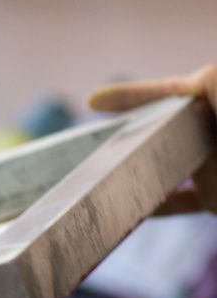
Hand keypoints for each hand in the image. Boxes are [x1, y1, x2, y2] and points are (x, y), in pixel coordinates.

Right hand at [89, 65, 216, 214]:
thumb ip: (210, 84)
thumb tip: (195, 85)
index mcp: (213, 99)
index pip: (170, 90)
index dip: (132, 95)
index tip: (94, 102)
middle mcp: (212, 133)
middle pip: (164, 130)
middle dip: (130, 135)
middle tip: (94, 147)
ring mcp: (214, 167)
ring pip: (166, 168)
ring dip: (136, 174)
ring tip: (104, 177)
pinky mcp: (216, 199)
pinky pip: (180, 203)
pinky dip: (155, 209)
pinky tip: (129, 213)